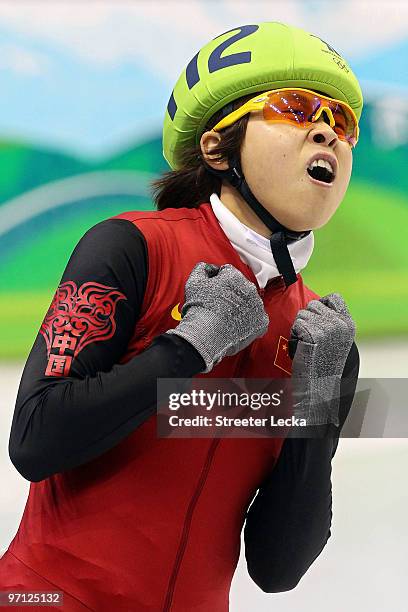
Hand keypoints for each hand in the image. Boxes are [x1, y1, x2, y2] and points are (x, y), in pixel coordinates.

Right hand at [166, 262, 268, 372]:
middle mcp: (249, 288)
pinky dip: (248, 322)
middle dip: (231, 293)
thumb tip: (207, 268)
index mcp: (234, 275)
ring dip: (241, 307)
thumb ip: (201, 269)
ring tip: (226, 317)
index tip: (213, 291)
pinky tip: (235, 325)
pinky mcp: (261, 322)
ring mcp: (257, 306)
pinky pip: (256, 319)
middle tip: (218, 305)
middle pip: (240, 287)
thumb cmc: (200, 309)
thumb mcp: (194, 282)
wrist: (207, 334)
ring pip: (249, 302)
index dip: (218, 281)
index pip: (228, 272)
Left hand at [288, 293, 355, 426]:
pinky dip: (294, 334)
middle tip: (310, 338)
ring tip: (306, 344)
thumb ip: (333, 321)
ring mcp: (327, 327)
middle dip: (307, 318)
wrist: (319, 385)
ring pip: (302, 313)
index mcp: (349, 324)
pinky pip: (296, 324)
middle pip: (314, 304)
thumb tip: (319, 304)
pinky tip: (301, 347)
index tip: (317, 319)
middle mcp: (340, 324)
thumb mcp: (337, 339)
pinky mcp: (313, 333)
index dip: (322, 305)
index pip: (334, 297)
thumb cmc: (323, 364)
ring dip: (300, 327)